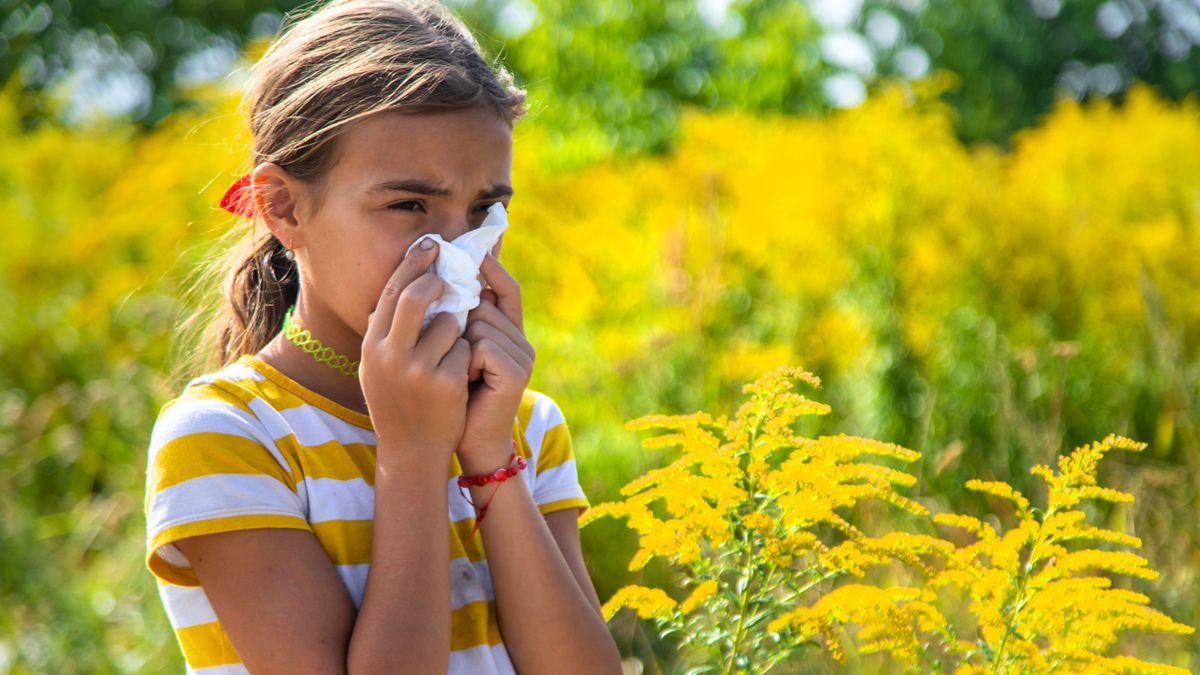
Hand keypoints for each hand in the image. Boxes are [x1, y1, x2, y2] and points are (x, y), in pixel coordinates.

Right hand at [359, 240, 471, 462]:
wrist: (411, 450)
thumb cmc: (397, 402)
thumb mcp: (377, 367)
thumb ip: (385, 330)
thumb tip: (403, 284)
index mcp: (372, 347)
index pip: (391, 293)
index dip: (412, 264)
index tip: (430, 245)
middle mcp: (390, 356)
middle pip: (415, 297)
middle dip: (436, 280)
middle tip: (450, 274)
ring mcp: (418, 370)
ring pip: (449, 323)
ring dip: (458, 328)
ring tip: (452, 349)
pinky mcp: (446, 383)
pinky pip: (466, 350)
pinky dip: (468, 356)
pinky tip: (461, 375)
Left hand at [456, 253, 534, 472]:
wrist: (470, 443)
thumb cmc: (454, 400)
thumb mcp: (454, 354)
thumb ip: (456, 324)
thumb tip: (440, 283)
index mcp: (508, 334)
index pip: (505, 288)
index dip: (493, 266)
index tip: (476, 246)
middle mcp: (521, 341)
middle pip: (484, 304)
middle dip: (459, 323)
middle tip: (452, 356)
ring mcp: (522, 356)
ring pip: (480, 322)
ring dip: (458, 345)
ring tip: (459, 374)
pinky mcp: (517, 372)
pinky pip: (482, 345)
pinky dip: (466, 361)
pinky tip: (466, 382)